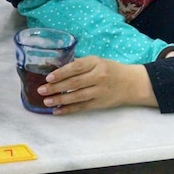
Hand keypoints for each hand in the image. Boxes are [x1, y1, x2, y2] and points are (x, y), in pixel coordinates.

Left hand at [37, 56, 157, 114]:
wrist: (132, 83)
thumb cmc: (110, 69)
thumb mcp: (97, 61)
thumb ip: (80, 65)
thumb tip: (56, 69)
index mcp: (96, 62)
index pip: (76, 67)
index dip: (61, 73)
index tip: (48, 77)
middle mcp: (99, 76)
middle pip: (75, 83)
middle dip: (56, 87)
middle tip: (41, 90)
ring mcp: (100, 91)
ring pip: (77, 97)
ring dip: (60, 100)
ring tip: (46, 101)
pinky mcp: (101, 104)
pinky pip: (82, 107)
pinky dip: (69, 110)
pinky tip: (57, 111)